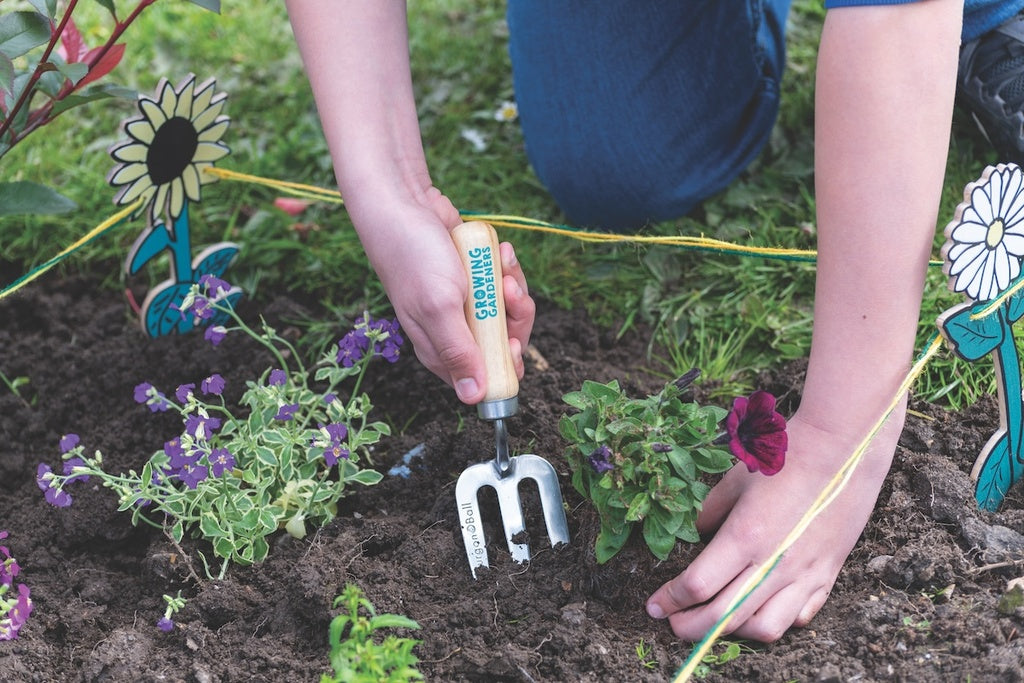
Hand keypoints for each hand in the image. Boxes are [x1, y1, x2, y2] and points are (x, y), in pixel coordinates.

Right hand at [354, 193, 534, 403]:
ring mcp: (466, 304)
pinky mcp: (474, 279)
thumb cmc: (414, 256)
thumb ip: (459, 352)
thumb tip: (474, 397)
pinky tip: (499, 250)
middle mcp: (454, 331)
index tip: (510, 339)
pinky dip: (506, 268)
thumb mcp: (439, 308)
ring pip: (508, 311)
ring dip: (513, 286)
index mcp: (440, 350)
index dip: (505, 363)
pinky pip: (503, 283)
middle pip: (504, 342)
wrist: (404, 203)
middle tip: (507, 291)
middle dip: (514, 316)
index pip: (484, 378)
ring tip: (502, 262)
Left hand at [644, 410, 899, 641]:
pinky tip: (760, 608)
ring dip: (734, 632)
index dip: (670, 600)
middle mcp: (774, 564)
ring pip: (764, 629)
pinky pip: (800, 616)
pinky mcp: (827, 575)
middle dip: (690, 628)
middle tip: (672, 624)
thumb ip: (710, 514)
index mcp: (744, 537)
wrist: (842, 448)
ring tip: (717, 620)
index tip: (654, 606)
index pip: (697, 586)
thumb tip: (699, 537)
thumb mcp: (735, 482)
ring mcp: (804, 574)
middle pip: (723, 616)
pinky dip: (776, 620)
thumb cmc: (783, 457)